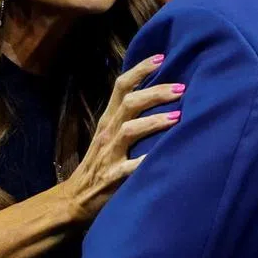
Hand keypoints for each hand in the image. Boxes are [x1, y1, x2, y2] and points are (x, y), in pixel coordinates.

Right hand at [59, 54, 183, 222]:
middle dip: (156, 92)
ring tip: (178, 118)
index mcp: (108, 119)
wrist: (75, 199)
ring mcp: (109, 154)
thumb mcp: (109, 134)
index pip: (121, 86)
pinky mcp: (112, 178)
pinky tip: (163, 158)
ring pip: (130, 130)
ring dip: (154, 122)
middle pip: (129, 103)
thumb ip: (128, 116)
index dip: (140, 69)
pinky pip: (130, 168)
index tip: (162, 57)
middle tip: (181, 88)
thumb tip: (159, 93)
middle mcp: (108, 132)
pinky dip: (145, 162)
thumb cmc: (100, 163)